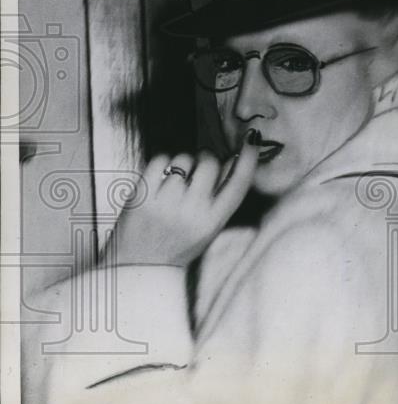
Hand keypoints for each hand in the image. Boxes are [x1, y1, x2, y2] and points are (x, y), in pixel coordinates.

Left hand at [104, 142, 257, 268]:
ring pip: (183, 159)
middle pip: (209, 163)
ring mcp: (165, 204)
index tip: (251, 137)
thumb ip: (222, 197)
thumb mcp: (208, 227)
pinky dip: (162, 163)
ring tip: (175, 183)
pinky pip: (160, 159)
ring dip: (182, 164)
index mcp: (212, 223)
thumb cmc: (178, 244)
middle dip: (206, 159)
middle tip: (197, 171)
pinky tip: (160, 179)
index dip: (248, 159)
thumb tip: (235, 159)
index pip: (238, 184)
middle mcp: (191, 213)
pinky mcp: (141, 196)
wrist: (139, 266)